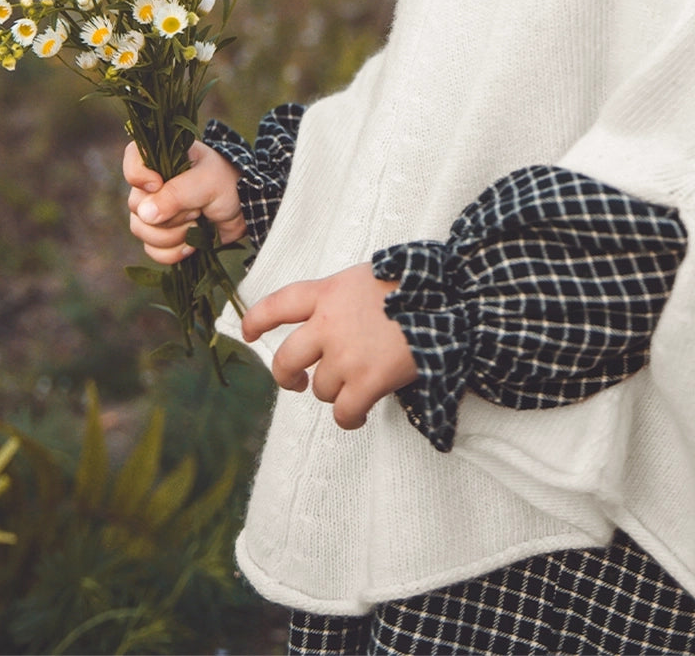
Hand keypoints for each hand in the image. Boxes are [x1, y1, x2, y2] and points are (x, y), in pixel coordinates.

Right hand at [123, 138, 245, 263]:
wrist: (248, 211)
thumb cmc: (229, 185)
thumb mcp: (206, 183)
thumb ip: (176, 194)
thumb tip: (144, 214)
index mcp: (164, 160)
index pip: (133, 159)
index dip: (139, 176)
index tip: (158, 184)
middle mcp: (155, 185)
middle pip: (136, 206)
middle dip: (168, 216)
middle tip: (196, 208)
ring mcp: (157, 211)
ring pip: (141, 230)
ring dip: (172, 235)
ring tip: (198, 224)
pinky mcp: (164, 235)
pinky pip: (152, 250)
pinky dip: (172, 252)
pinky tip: (192, 245)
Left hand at [241, 263, 418, 429]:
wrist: (447, 300)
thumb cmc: (415, 285)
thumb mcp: (368, 277)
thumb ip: (342, 297)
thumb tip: (335, 320)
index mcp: (328, 292)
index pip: (278, 304)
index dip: (256, 320)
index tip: (247, 333)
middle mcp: (328, 324)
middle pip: (286, 359)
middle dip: (286, 376)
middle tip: (297, 382)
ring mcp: (345, 355)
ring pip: (320, 388)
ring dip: (335, 391)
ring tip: (356, 385)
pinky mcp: (366, 381)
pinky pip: (343, 413)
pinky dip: (349, 418)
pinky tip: (358, 414)